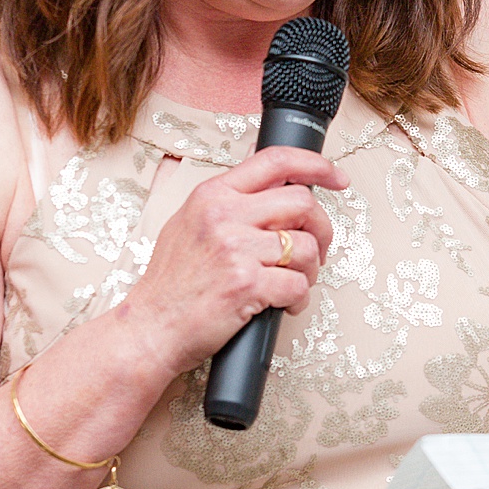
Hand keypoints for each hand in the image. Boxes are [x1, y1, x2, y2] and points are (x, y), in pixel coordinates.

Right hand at [119, 147, 345, 374]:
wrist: (151, 327)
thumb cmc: (172, 283)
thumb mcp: (189, 223)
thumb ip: (228, 202)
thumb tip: (273, 187)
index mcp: (213, 195)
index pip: (276, 161)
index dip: (316, 165)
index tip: (337, 178)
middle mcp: (224, 216)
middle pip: (303, 203)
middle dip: (322, 229)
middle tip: (317, 250)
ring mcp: (236, 249)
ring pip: (306, 247)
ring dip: (310, 271)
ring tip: (292, 283)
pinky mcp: (247, 285)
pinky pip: (299, 285)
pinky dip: (299, 299)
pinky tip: (283, 305)